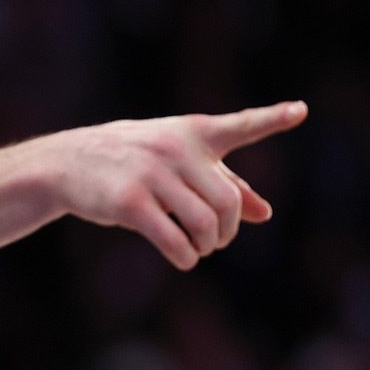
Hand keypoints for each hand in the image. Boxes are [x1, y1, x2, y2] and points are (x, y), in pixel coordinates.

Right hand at [39, 101, 306, 269]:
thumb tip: (265, 214)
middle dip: (227, 230)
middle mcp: (175, 149)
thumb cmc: (131, 163)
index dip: (271, 118)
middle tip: (216, 240)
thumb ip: (222, 183)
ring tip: (199, 250)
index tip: (300, 110)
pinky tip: (184, 259)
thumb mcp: (177, 163)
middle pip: (227, 201)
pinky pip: (173, 239)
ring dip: (208, 246)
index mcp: (192, 133)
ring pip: (204, 223)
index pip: (238, 125)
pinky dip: (185, 256)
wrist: (68, 163)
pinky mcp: (129, 202)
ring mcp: (151, 175)